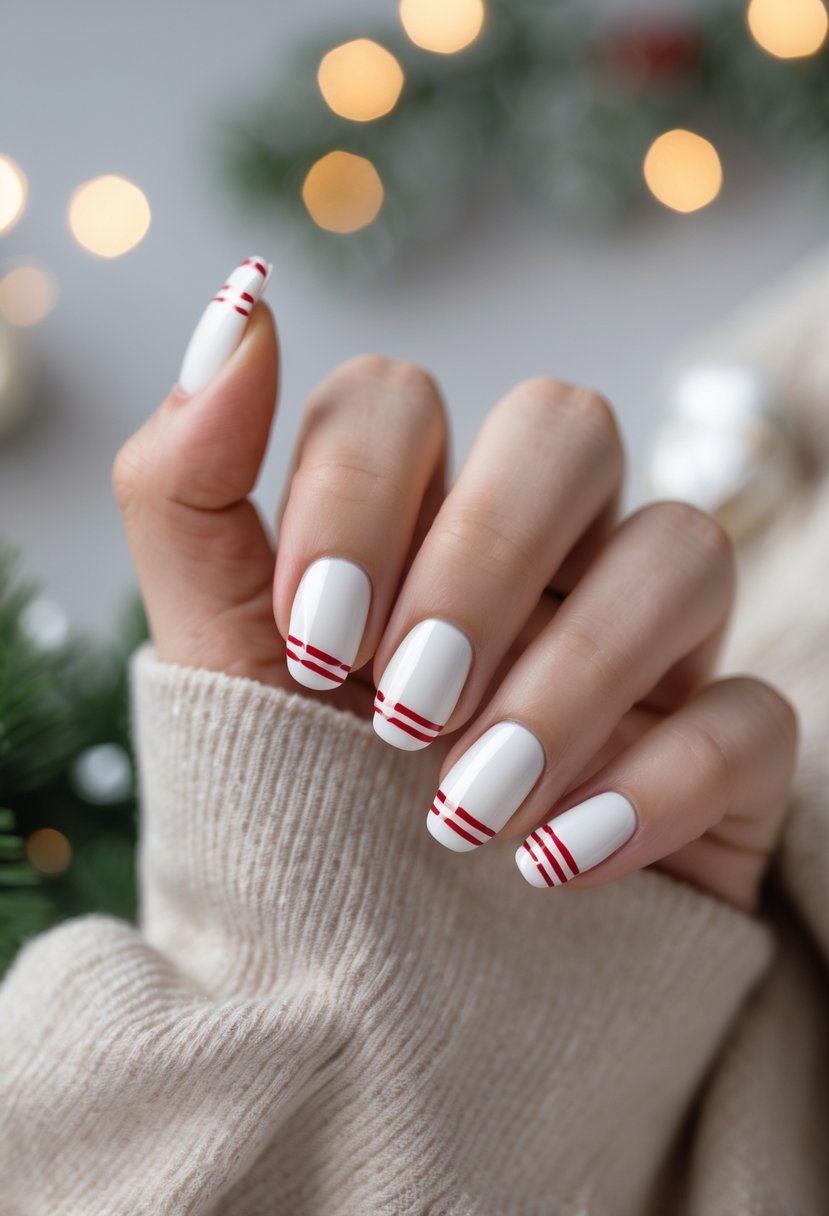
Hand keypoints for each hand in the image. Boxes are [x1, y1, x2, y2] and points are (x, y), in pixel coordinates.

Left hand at [113, 258, 797, 912]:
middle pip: (567, 424)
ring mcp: (638, 639)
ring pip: (681, 548)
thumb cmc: (293, 807)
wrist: (371, 996)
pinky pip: (750, 713)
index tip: (315, 651)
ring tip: (463, 813)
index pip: (400, 398)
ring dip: (570, 680)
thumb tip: (235, 306)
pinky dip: (655, 785)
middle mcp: (536, 551)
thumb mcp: (212, 656)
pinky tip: (556, 865)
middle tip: (402, 707)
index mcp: (411, 513)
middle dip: (482, 558)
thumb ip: (189, 489)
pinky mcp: (717, 747)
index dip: (358, 496)